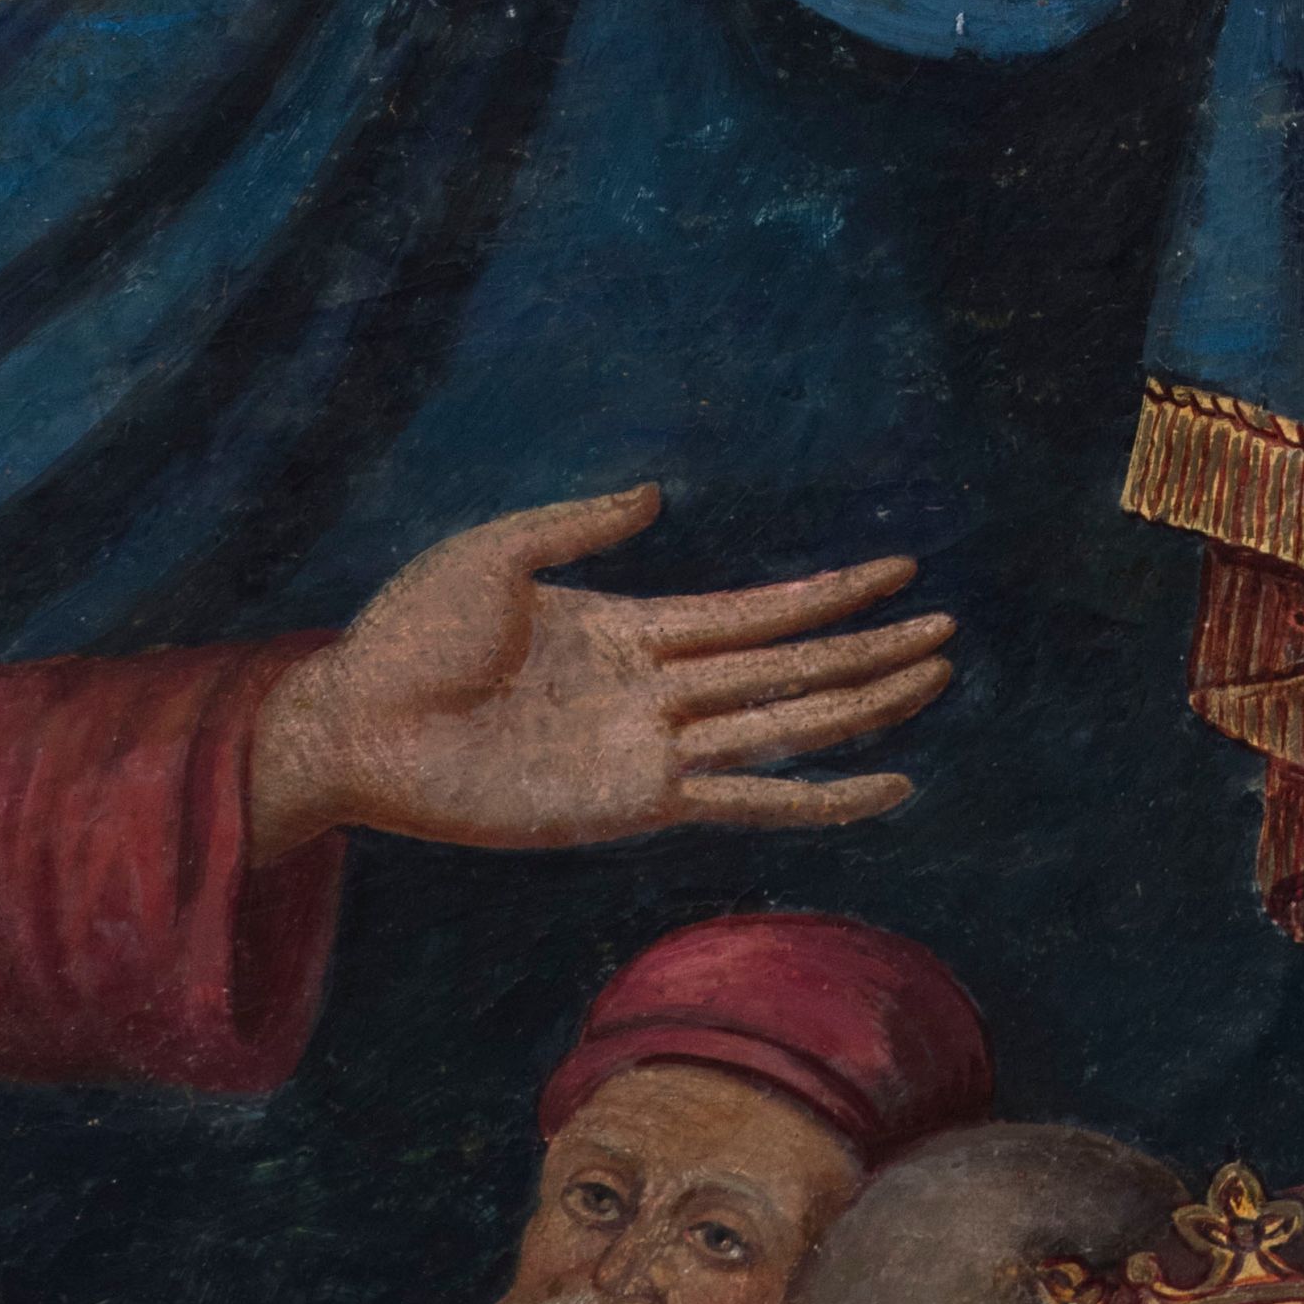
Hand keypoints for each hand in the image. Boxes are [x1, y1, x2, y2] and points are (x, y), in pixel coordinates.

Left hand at [246, 489, 955, 860]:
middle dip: (868, 650)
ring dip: (863, 706)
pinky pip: (749, 798)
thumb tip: (657, 499)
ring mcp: (651, 751)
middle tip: (948, 633)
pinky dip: (821, 797)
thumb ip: (579, 527)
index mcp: (627, 629)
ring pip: (785, 724)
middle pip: (788, 668)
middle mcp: (654, 693)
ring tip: (934, 682)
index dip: (826, 593)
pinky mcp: (636, 804)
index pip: (753, 613)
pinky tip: (883, 787)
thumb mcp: (496, 552)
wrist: (355, 723)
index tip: (897, 569)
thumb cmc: (405, 636)